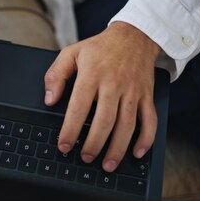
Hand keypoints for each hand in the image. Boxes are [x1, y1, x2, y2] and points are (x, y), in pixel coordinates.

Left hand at [44, 22, 160, 171]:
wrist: (135, 35)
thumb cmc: (100, 48)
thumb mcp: (72, 53)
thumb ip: (55, 75)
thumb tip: (49, 99)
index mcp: (92, 74)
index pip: (79, 107)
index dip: (70, 129)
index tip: (64, 145)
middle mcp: (114, 84)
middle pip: (105, 120)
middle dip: (94, 144)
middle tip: (85, 157)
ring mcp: (133, 91)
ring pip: (127, 125)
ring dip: (118, 148)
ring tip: (107, 165)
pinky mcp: (146, 95)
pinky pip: (150, 120)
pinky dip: (146, 139)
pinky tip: (138, 152)